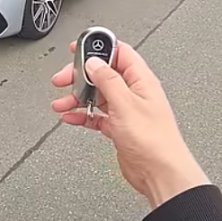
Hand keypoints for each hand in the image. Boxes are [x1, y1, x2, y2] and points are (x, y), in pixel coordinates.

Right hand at [51, 41, 210, 208]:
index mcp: (141, 80)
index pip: (119, 52)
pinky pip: (96, 115)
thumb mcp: (126, 104)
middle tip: (62, 78)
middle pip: (102, 74)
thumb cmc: (154, 141)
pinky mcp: (119, 127)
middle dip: (80, 75)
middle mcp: (134, 93)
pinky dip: (82, 115)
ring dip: (77, 97)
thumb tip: (94, 62)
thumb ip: (107, 80)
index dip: (98, 47)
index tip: (78, 47)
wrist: (160, 173)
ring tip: (61, 103)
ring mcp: (126, 110)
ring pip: (96, 95)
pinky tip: (71, 117)